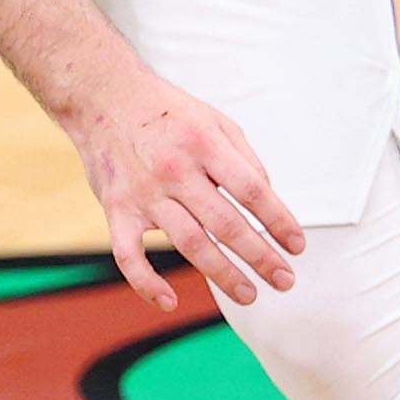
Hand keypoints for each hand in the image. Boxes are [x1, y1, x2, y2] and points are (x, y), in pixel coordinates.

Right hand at [67, 70, 304, 313]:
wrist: (103, 97)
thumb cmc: (166, 112)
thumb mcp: (215, 120)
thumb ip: (244, 159)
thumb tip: (268, 198)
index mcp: (205, 145)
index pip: (251, 191)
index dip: (278, 221)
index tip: (296, 245)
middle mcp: (175, 171)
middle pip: (225, 224)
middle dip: (260, 256)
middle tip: (284, 279)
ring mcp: (144, 194)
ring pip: (189, 243)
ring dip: (223, 274)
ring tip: (249, 294)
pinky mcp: (117, 211)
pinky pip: (129, 256)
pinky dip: (147, 282)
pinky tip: (169, 301)